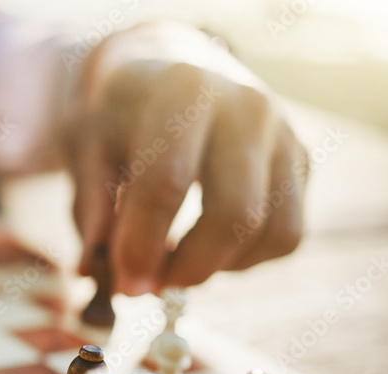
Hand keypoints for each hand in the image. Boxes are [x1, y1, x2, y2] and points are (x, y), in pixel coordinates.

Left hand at [65, 22, 307, 295]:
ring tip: (174, 263)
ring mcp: (283, 134)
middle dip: (188, 268)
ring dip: (218, 268)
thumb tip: (97, 269)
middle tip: (150, 287)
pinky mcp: (301, 161)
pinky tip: (207, 248)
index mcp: (182, 93)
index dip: (143, 246)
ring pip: (271, 231)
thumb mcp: (86, 146)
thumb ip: (90, 206)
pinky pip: (287, 234)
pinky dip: (246, 260)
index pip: (166, 182)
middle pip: (235, 213)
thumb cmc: (120, 117)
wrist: (169, 72)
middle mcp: (245, 108)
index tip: (125, 285)